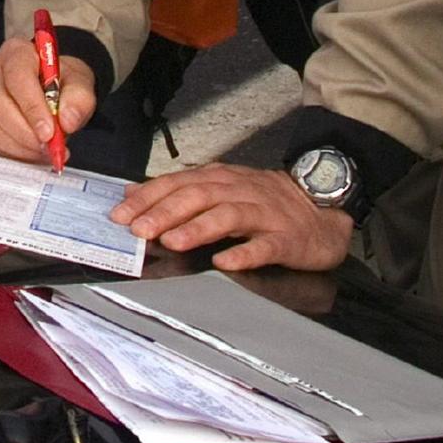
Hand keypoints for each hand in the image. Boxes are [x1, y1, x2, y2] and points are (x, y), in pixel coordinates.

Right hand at [0, 36, 94, 164]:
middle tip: (47, 148)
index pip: (17, 77)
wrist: (51, 90)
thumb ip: (79, 99)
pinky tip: (28, 152)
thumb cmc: (61, 82)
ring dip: (17, 145)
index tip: (49, 132)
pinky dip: (8, 151)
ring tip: (42, 152)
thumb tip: (67, 120)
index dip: (32, 108)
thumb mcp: (80, 84)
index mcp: (16, 52)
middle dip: (24, 132)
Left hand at [111, 163, 353, 271]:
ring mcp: (264, 214)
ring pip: (228, 216)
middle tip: (139, 230)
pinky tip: (226, 262)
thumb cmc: (266, 200)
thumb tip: (133, 193)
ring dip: (198, 228)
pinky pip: (264, 246)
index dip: (148, 198)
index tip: (120, 215)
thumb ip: (177, 190)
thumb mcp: (220, 187)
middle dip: (166, 212)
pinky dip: (244, 253)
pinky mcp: (287, 239)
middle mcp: (239, 191)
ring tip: (173, 241)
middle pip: (198, 196)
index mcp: (220, 179)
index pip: (177, 183)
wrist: (323, 205)